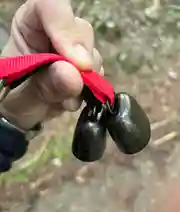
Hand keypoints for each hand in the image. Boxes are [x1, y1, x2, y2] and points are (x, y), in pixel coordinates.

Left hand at [0, 0, 103, 129]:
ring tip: (66, 100)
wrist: (26, 115)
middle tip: (75, 86)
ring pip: (92, 53)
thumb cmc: (16, 101)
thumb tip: (74, 76)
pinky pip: (98, 73)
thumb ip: (44, 85)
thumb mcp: (23, 96)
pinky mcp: (85, 68)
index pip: (50, 6)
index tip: (78, 62)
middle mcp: (54, 34)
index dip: (65, 28)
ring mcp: (72, 51)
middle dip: (82, 61)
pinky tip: (73, 100)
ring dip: (86, 80)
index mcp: (30, 26)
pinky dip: (91, 89)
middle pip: (79, 31)